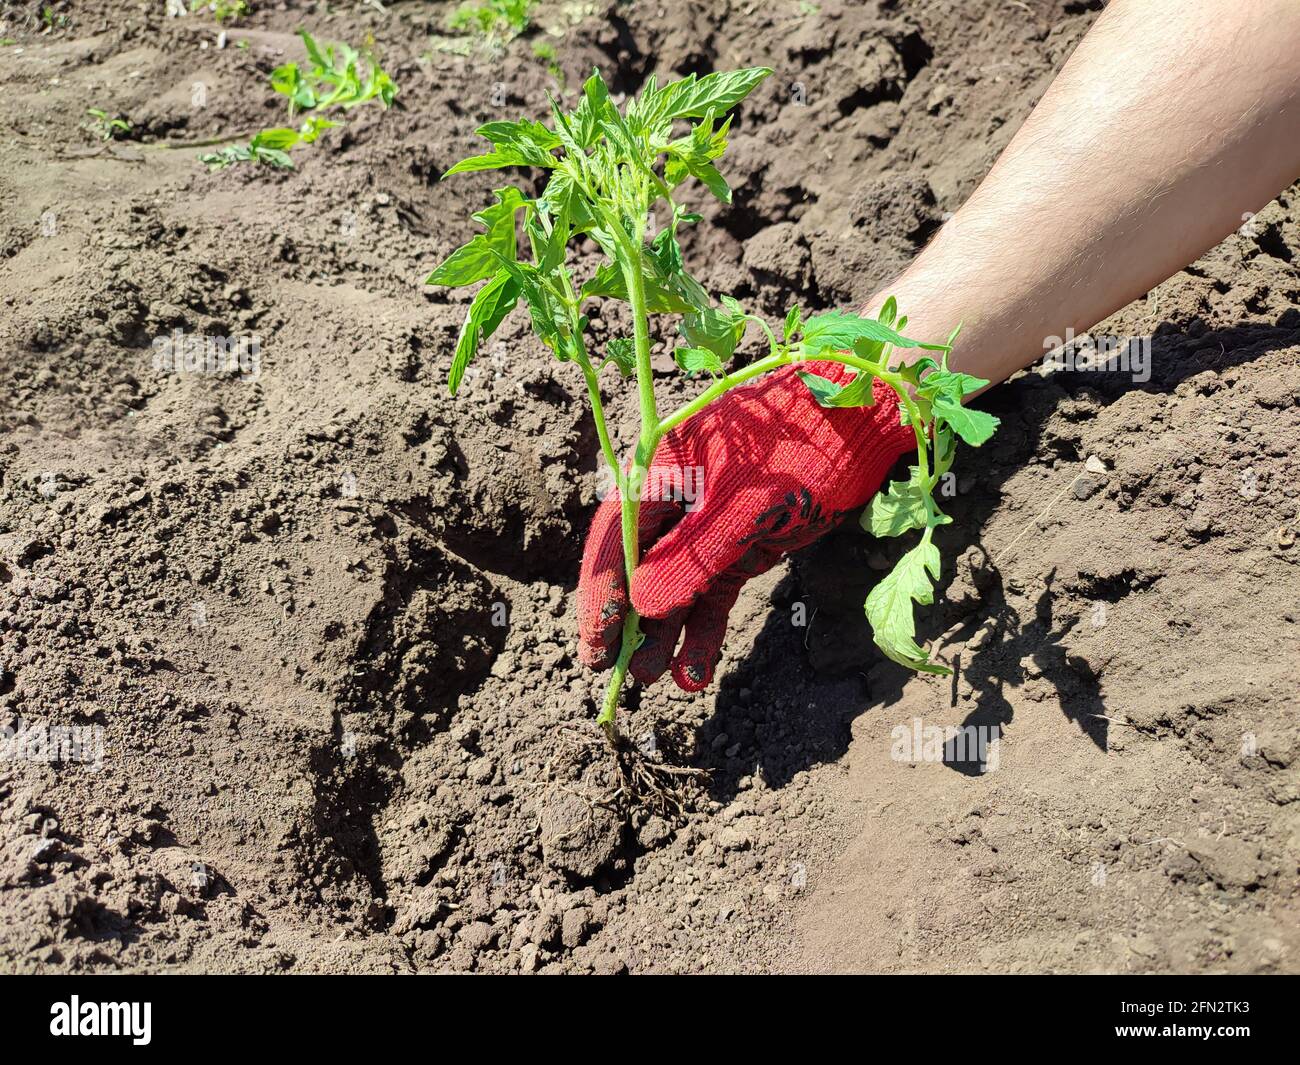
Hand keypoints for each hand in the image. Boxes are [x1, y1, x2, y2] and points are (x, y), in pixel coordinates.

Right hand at [576, 361, 915, 691]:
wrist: (869, 419)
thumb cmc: (803, 446)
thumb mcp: (743, 507)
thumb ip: (691, 558)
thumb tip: (641, 607)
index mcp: (661, 471)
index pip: (616, 541)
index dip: (600, 596)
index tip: (593, 649)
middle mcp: (677, 498)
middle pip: (640, 568)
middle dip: (630, 624)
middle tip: (622, 676)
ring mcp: (710, 522)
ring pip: (676, 586)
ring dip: (667, 633)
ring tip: (657, 679)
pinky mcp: (743, 542)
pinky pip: (713, 591)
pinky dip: (705, 627)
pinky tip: (698, 667)